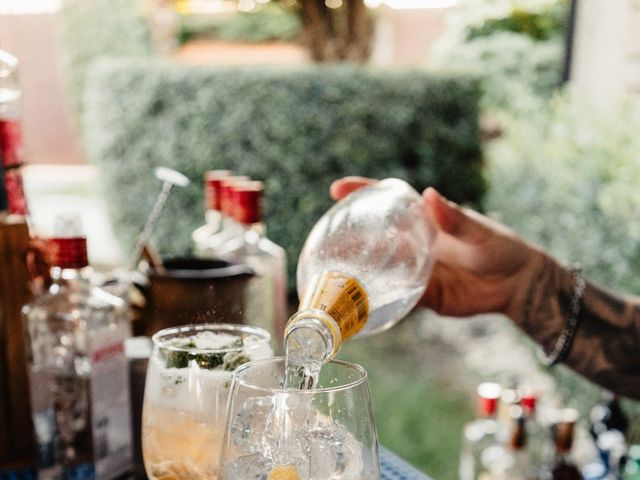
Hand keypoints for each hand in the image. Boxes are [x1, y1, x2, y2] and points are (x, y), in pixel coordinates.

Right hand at [330, 176, 546, 320]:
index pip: (387, 199)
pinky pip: (393, 296)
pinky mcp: (421, 294)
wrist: (515, 285)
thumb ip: (456, 218)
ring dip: (354, 268)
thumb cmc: (500, 247)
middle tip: (321, 241)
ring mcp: (414, 268)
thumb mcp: (479, 231)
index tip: (337, 188)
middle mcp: (412, 242)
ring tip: (328, 273)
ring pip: (377, 267)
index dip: (361, 191)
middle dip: (345, 235)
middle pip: (372, 235)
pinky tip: (355, 304)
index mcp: (423, 219)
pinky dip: (375, 299)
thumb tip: (429, 196)